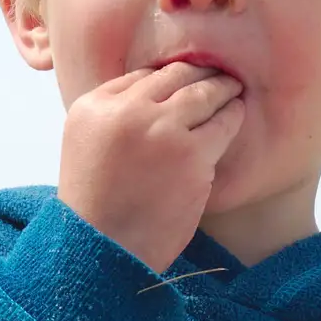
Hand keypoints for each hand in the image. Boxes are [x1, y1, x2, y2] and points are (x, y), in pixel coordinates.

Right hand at [57, 62, 245, 273]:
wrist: (103, 249)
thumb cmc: (96, 207)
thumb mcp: (84, 146)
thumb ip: (111, 117)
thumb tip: (152, 94)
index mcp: (93, 107)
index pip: (140, 76)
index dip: (168, 76)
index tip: (185, 76)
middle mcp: (126, 111)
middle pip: (174, 76)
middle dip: (200, 71)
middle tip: (218, 73)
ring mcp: (162, 130)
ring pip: (202, 93)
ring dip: (222, 87)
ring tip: (233, 88)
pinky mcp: (192, 155)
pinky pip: (223, 123)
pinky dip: (232, 115)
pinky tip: (236, 113)